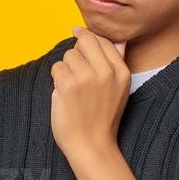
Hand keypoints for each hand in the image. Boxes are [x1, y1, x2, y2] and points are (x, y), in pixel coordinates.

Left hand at [50, 25, 128, 162]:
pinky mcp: (68, 85)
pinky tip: (64, 93)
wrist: (91, 145)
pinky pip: (56, 68)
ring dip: (65, 68)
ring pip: (68, 55)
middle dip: (76, 50)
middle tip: (74, 67)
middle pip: (85, 41)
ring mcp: (87, 78)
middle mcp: (106, 72)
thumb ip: (118, 63)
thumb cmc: (102, 119)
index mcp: (121, 72)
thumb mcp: (119, 90)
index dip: (88, 37)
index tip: (78, 34)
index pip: (104, 41)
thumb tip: (120, 41)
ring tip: (72, 88)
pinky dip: (56, 79)